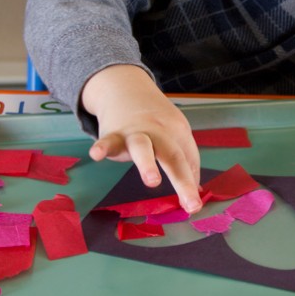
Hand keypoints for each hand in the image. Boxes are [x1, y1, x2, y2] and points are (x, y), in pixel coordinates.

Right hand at [81, 65, 201, 212]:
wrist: (125, 88)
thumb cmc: (154, 120)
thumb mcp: (175, 134)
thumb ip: (186, 161)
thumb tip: (198, 190)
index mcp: (178, 133)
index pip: (188, 159)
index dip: (192, 183)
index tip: (194, 207)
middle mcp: (160, 132)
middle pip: (173, 155)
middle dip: (182, 180)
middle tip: (191, 204)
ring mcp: (136, 132)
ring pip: (143, 147)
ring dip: (148, 164)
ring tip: (153, 182)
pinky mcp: (113, 134)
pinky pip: (108, 141)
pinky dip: (101, 147)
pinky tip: (96, 155)